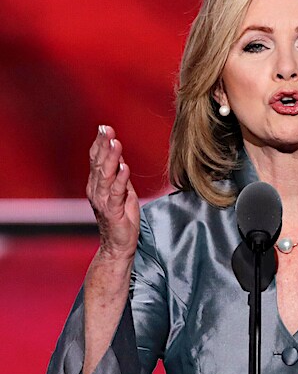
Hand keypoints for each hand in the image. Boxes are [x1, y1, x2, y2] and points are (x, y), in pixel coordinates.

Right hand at [87, 125, 139, 260]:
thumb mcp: (122, 191)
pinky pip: (116, 193)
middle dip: (103, 145)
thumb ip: (119, 175)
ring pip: (105, 175)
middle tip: (108, 130)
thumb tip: (119, 156)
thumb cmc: (122, 218)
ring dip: (111, 158)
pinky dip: (120, 179)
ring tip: (116, 143)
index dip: (100, 143)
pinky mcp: (112, 211)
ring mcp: (103, 200)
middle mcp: (96, 190)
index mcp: (97, 184)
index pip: (96, 159)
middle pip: (98, 164)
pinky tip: (124, 168)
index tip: (104, 127)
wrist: (119, 245)